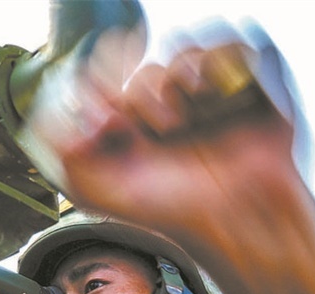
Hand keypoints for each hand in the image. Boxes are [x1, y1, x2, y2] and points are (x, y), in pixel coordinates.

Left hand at [24, 26, 314, 293]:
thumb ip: (61, 148)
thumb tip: (64, 107)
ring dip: (180, 74)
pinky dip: (223, 59)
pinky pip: (236, 45)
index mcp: (128, 127)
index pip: (106, 78)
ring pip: (184, 50)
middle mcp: (167, 109)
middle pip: (144, 67)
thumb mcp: (96, 190)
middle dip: (142, 94)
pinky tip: (211, 93)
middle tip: (154, 128)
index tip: (108, 113)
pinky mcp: (252, 88)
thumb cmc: (174, 216)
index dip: (99, 82)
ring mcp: (208, 97)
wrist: (237, 228)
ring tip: (184, 116)